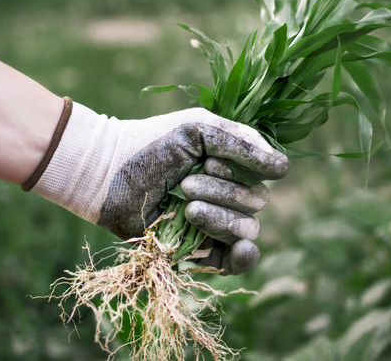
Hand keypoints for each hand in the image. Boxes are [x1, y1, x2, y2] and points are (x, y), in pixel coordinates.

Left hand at [26, 99, 288, 273]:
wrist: (107, 175)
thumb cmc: (152, 144)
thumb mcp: (199, 129)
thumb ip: (242, 142)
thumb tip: (283, 167)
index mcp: (233, 163)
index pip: (267, 172)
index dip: (248, 168)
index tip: (213, 158)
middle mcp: (229, 192)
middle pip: (257, 202)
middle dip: (224, 191)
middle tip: (186, 182)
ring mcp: (216, 222)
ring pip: (247, 229)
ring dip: (221, 217)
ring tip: (187, 206)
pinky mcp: (200, 251)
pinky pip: (236, 261)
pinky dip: (243, 257)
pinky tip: (240, 248)